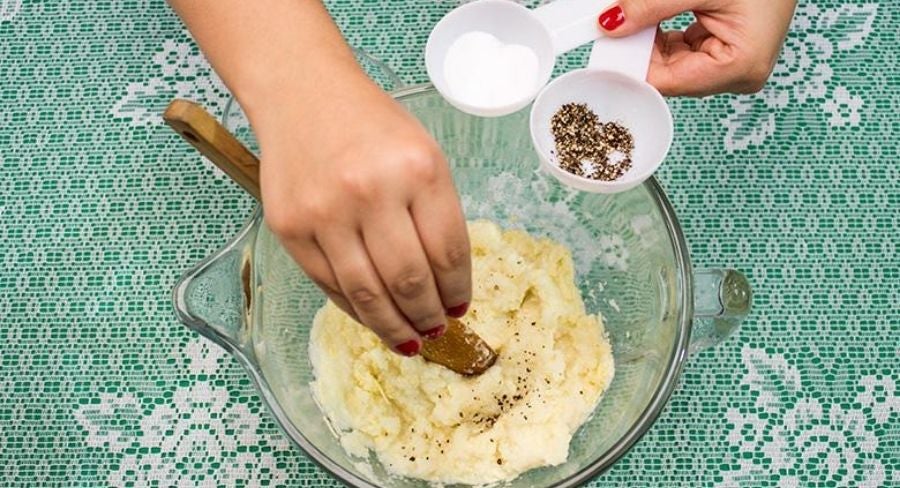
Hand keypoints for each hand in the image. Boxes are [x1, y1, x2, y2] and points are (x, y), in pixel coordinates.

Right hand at [255, 78, 471, 356]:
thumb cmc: (371, 126)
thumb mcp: (423, 153)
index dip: (458, 290)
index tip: (461, 307)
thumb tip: (446, 284)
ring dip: (393, 326)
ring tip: (410, 340)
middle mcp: (371, 191)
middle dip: (429, 316)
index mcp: (418, 169)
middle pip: (410, 281)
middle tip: (438, 331)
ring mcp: (325, 212)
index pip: (448, 252)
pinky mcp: (289, 228)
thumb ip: (437, 214)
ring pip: (367, 295)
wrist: (302, 94)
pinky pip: (329, 286)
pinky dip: (355, 310)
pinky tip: (373, 317)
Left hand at [598, 0, 797, 95]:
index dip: (632, 67)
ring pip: (672, 63)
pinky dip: (662, 35)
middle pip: (669, 75)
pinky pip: (682, 51)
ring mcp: (733, 65)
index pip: (668, 81)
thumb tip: (612, 23)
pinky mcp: (725, 51)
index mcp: (741, 67)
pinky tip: (649, 20)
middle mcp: (739, 74)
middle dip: (639, 50)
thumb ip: (651, 8)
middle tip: (613, 25)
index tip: (604, 51)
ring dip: (649, 41)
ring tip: (635, 17)